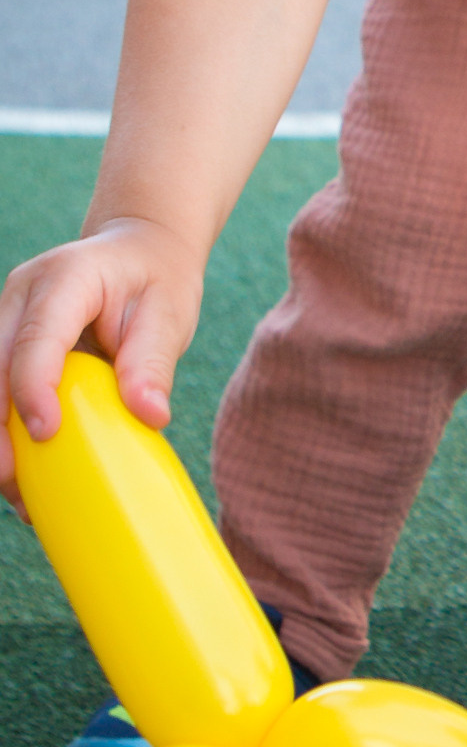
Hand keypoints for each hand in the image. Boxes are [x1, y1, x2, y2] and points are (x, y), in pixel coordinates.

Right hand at [0, 225, 202, 511]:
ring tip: (19, 492)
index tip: (45, 433)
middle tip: (14, 481)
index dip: (32, 386)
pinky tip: (23, 478)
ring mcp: (5, 319)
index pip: (36, 336)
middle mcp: (21, 296)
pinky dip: (3, 433)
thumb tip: (151, 417)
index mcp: (65, 279)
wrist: (137, 254)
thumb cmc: (156, 283)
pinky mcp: (4, 345)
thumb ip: (153, 362)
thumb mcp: (170, 314)